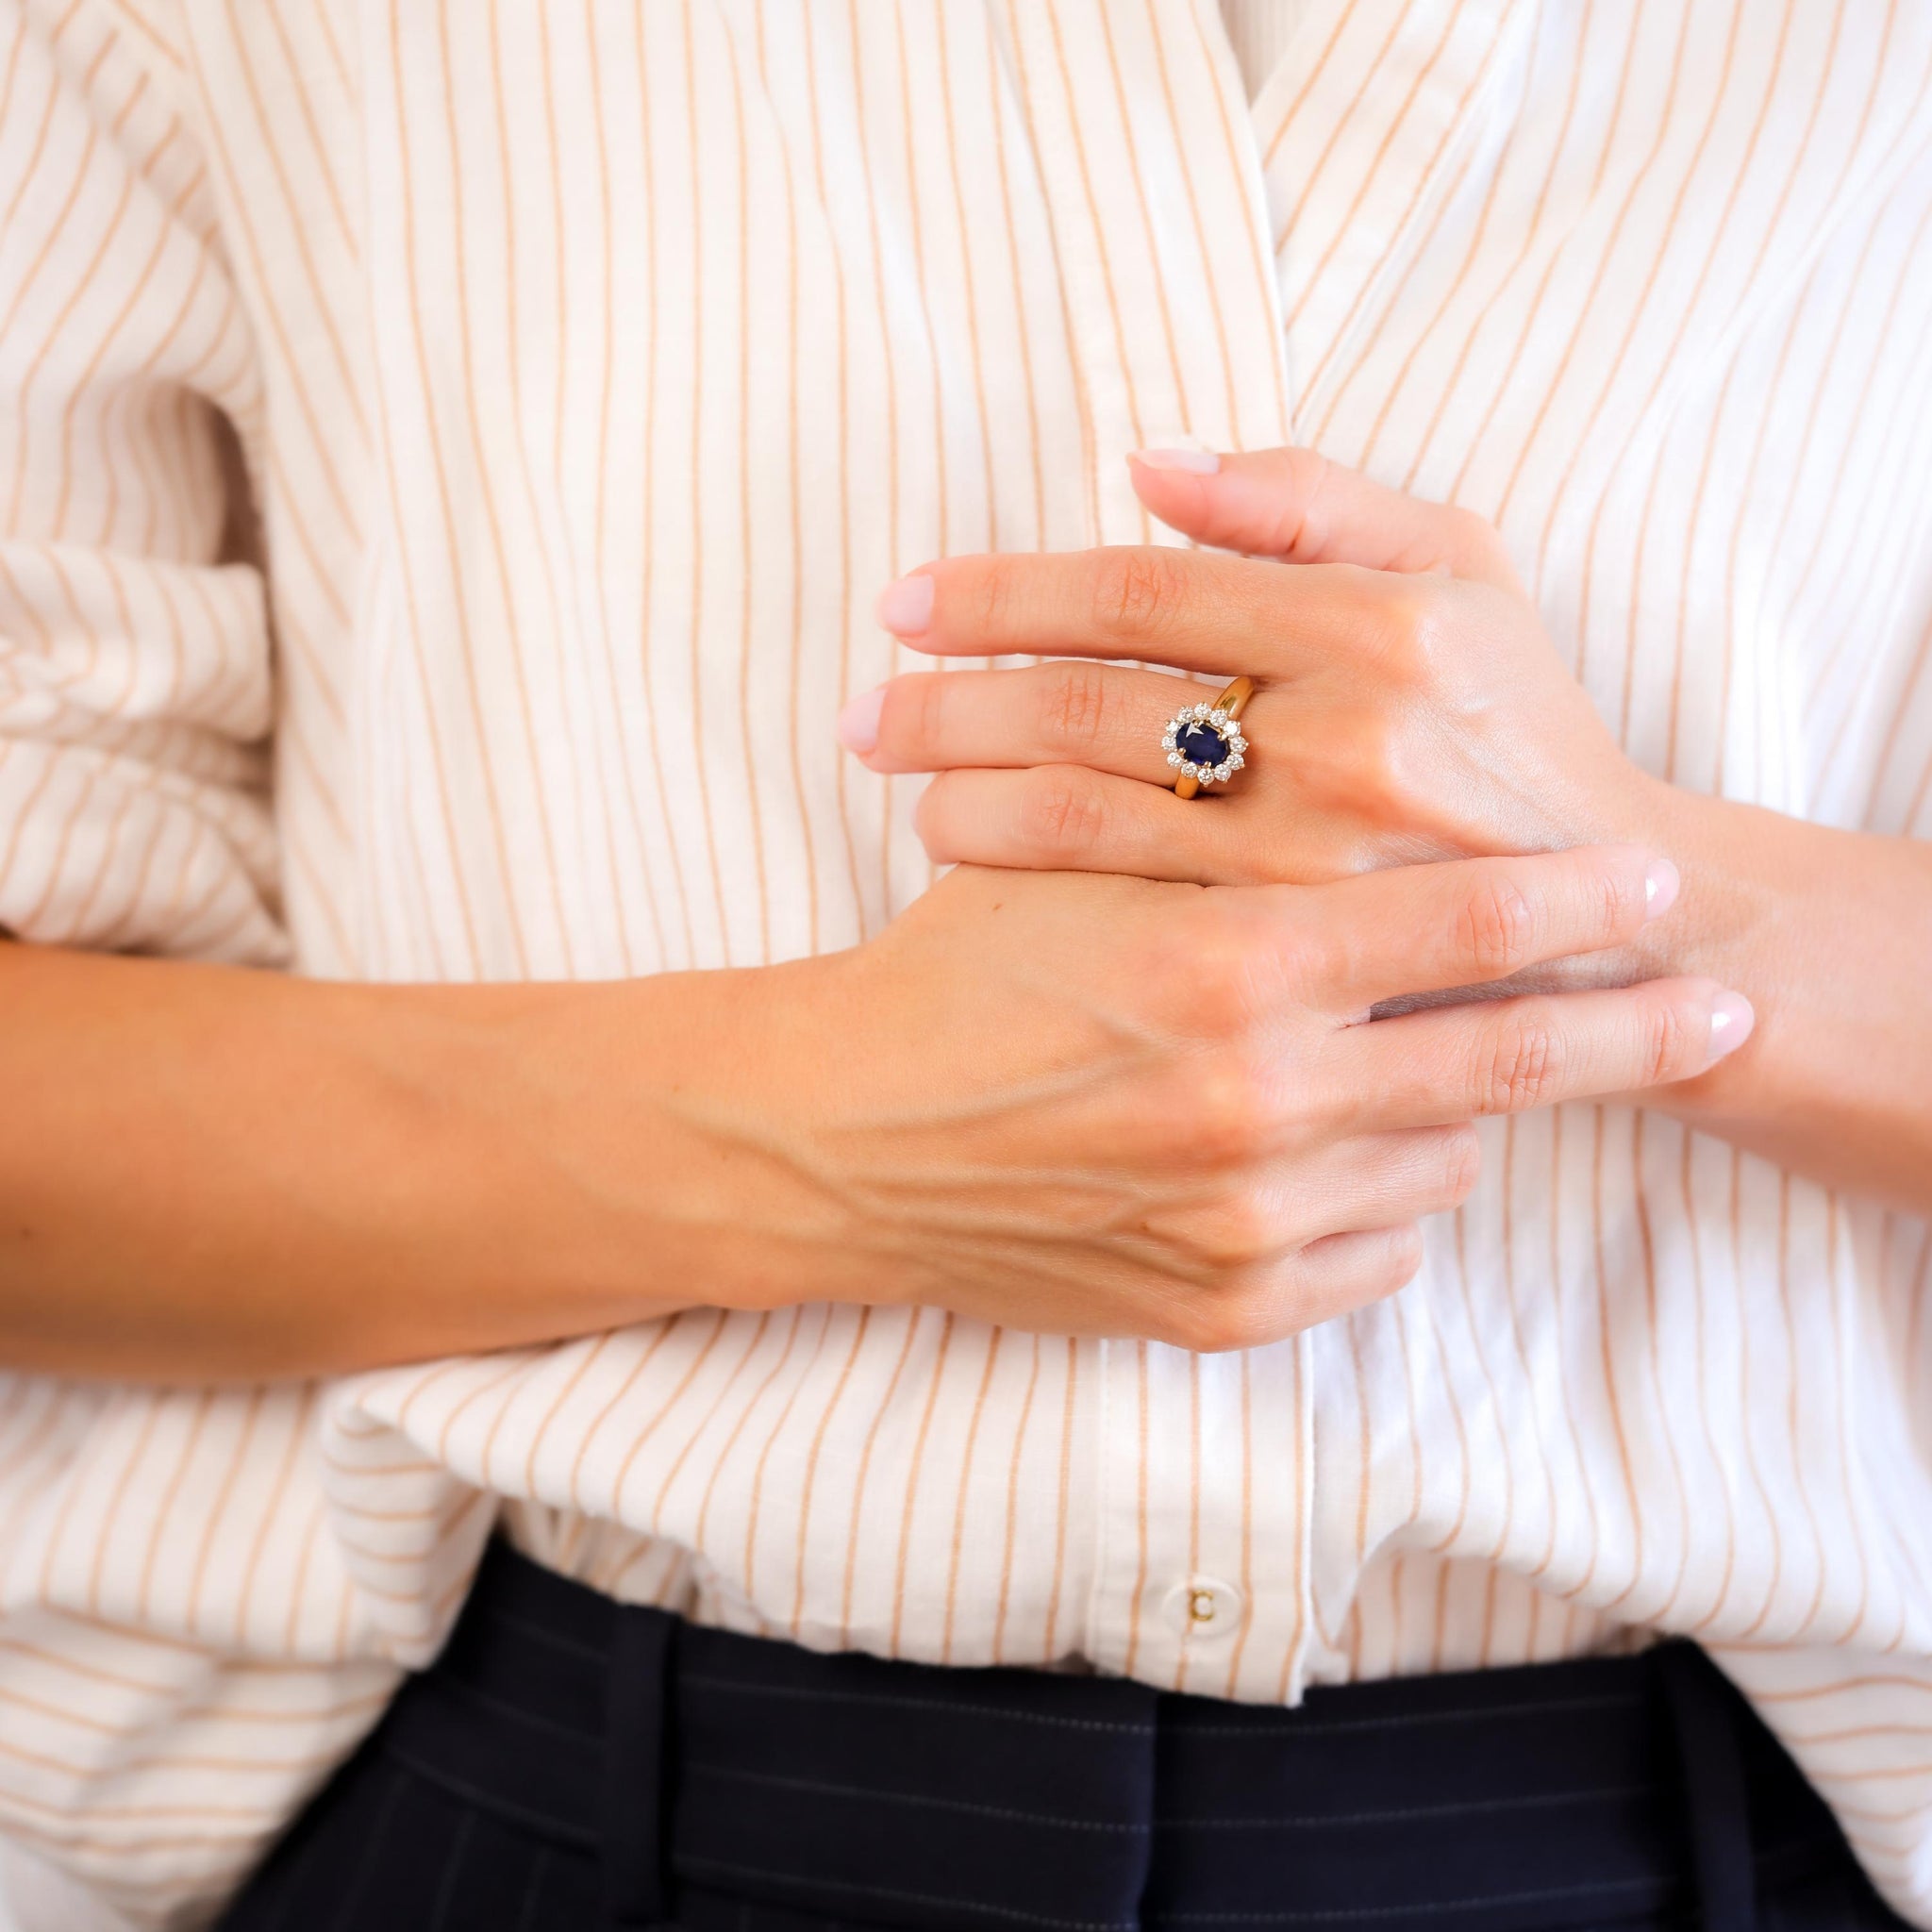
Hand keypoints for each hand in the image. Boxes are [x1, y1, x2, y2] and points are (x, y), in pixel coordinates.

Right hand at [738, 848, 1747, 1350]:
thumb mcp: (1074, 855)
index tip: (1658, 886)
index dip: (1581, 900)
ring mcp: (1242, 1220)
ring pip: (1442, 1157)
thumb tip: (1363, 788)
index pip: (1464, 923)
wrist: (838, 1140)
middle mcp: (1252, 1102)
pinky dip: (1383, 1196)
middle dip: (1631, 1030)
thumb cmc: (952, 971)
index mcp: (1223, 964)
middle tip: (1714, 1009)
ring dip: (1453, 1104)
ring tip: (1409, 1060)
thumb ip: (1222, 823)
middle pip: (1506, 1062)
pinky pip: (1379, 1252)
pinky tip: (1333, 1148)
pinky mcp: (1220, 1307)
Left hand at [839, 446, 1662, 886]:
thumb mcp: (1461, 566)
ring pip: (1079, 823)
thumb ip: (1311, 501)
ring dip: (963, 801)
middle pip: (1081, 708)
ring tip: (902, 790)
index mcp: (1377, 624)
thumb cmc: (1515, 721)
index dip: (999, 593)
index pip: (1133, 592)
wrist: (1614, 913)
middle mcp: (1345, 745)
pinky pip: (1118, 919)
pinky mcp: (1297, 969)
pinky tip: (973, 874)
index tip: (904, 605)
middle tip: (860, 713)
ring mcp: (1316, 871)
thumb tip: (1148, 465)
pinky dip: (1027, 890)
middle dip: (944, 706)